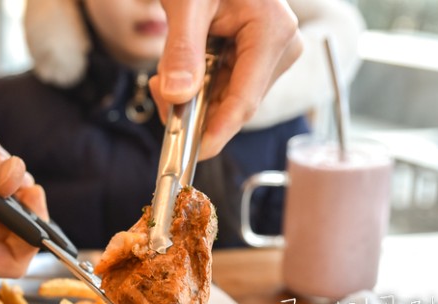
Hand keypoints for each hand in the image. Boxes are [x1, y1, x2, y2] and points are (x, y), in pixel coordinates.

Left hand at [152, 0, 302, 158]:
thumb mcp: (186, 5)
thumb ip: (181, 51)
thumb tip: (177, 97)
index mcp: (272, 31)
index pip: (244, 101)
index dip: (216, 132)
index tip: (192, 155)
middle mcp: (281, 47)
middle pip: (235, 104)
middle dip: (193, 109)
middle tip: (156, 88)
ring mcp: (272, 55)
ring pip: (227, 101)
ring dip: (192, 99)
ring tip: (164, 72)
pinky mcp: (259, 59)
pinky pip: (227, 89)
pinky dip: (199, 89)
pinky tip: (181, 72)